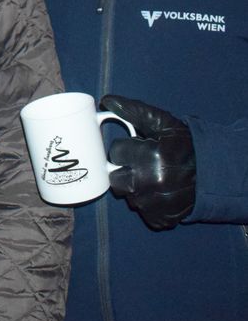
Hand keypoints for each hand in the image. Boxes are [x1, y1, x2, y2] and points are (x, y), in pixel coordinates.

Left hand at [100, 95, 195, 230]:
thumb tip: (106, 101)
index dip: (124, 148)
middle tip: (138, 163)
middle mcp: (151, 183)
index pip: (116, 152)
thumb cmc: (186, 146)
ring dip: (134, 186)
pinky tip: (158, 192)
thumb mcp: (162, 124)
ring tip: (150, 177)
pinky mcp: (160, 219)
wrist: (213, 174)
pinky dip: (146, 202)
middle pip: (115, 178)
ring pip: (127, 195)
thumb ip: (134, 111)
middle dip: (123, 169)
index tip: (135, 148)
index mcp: (152, 157)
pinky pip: (141, 211)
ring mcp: (155, 204)